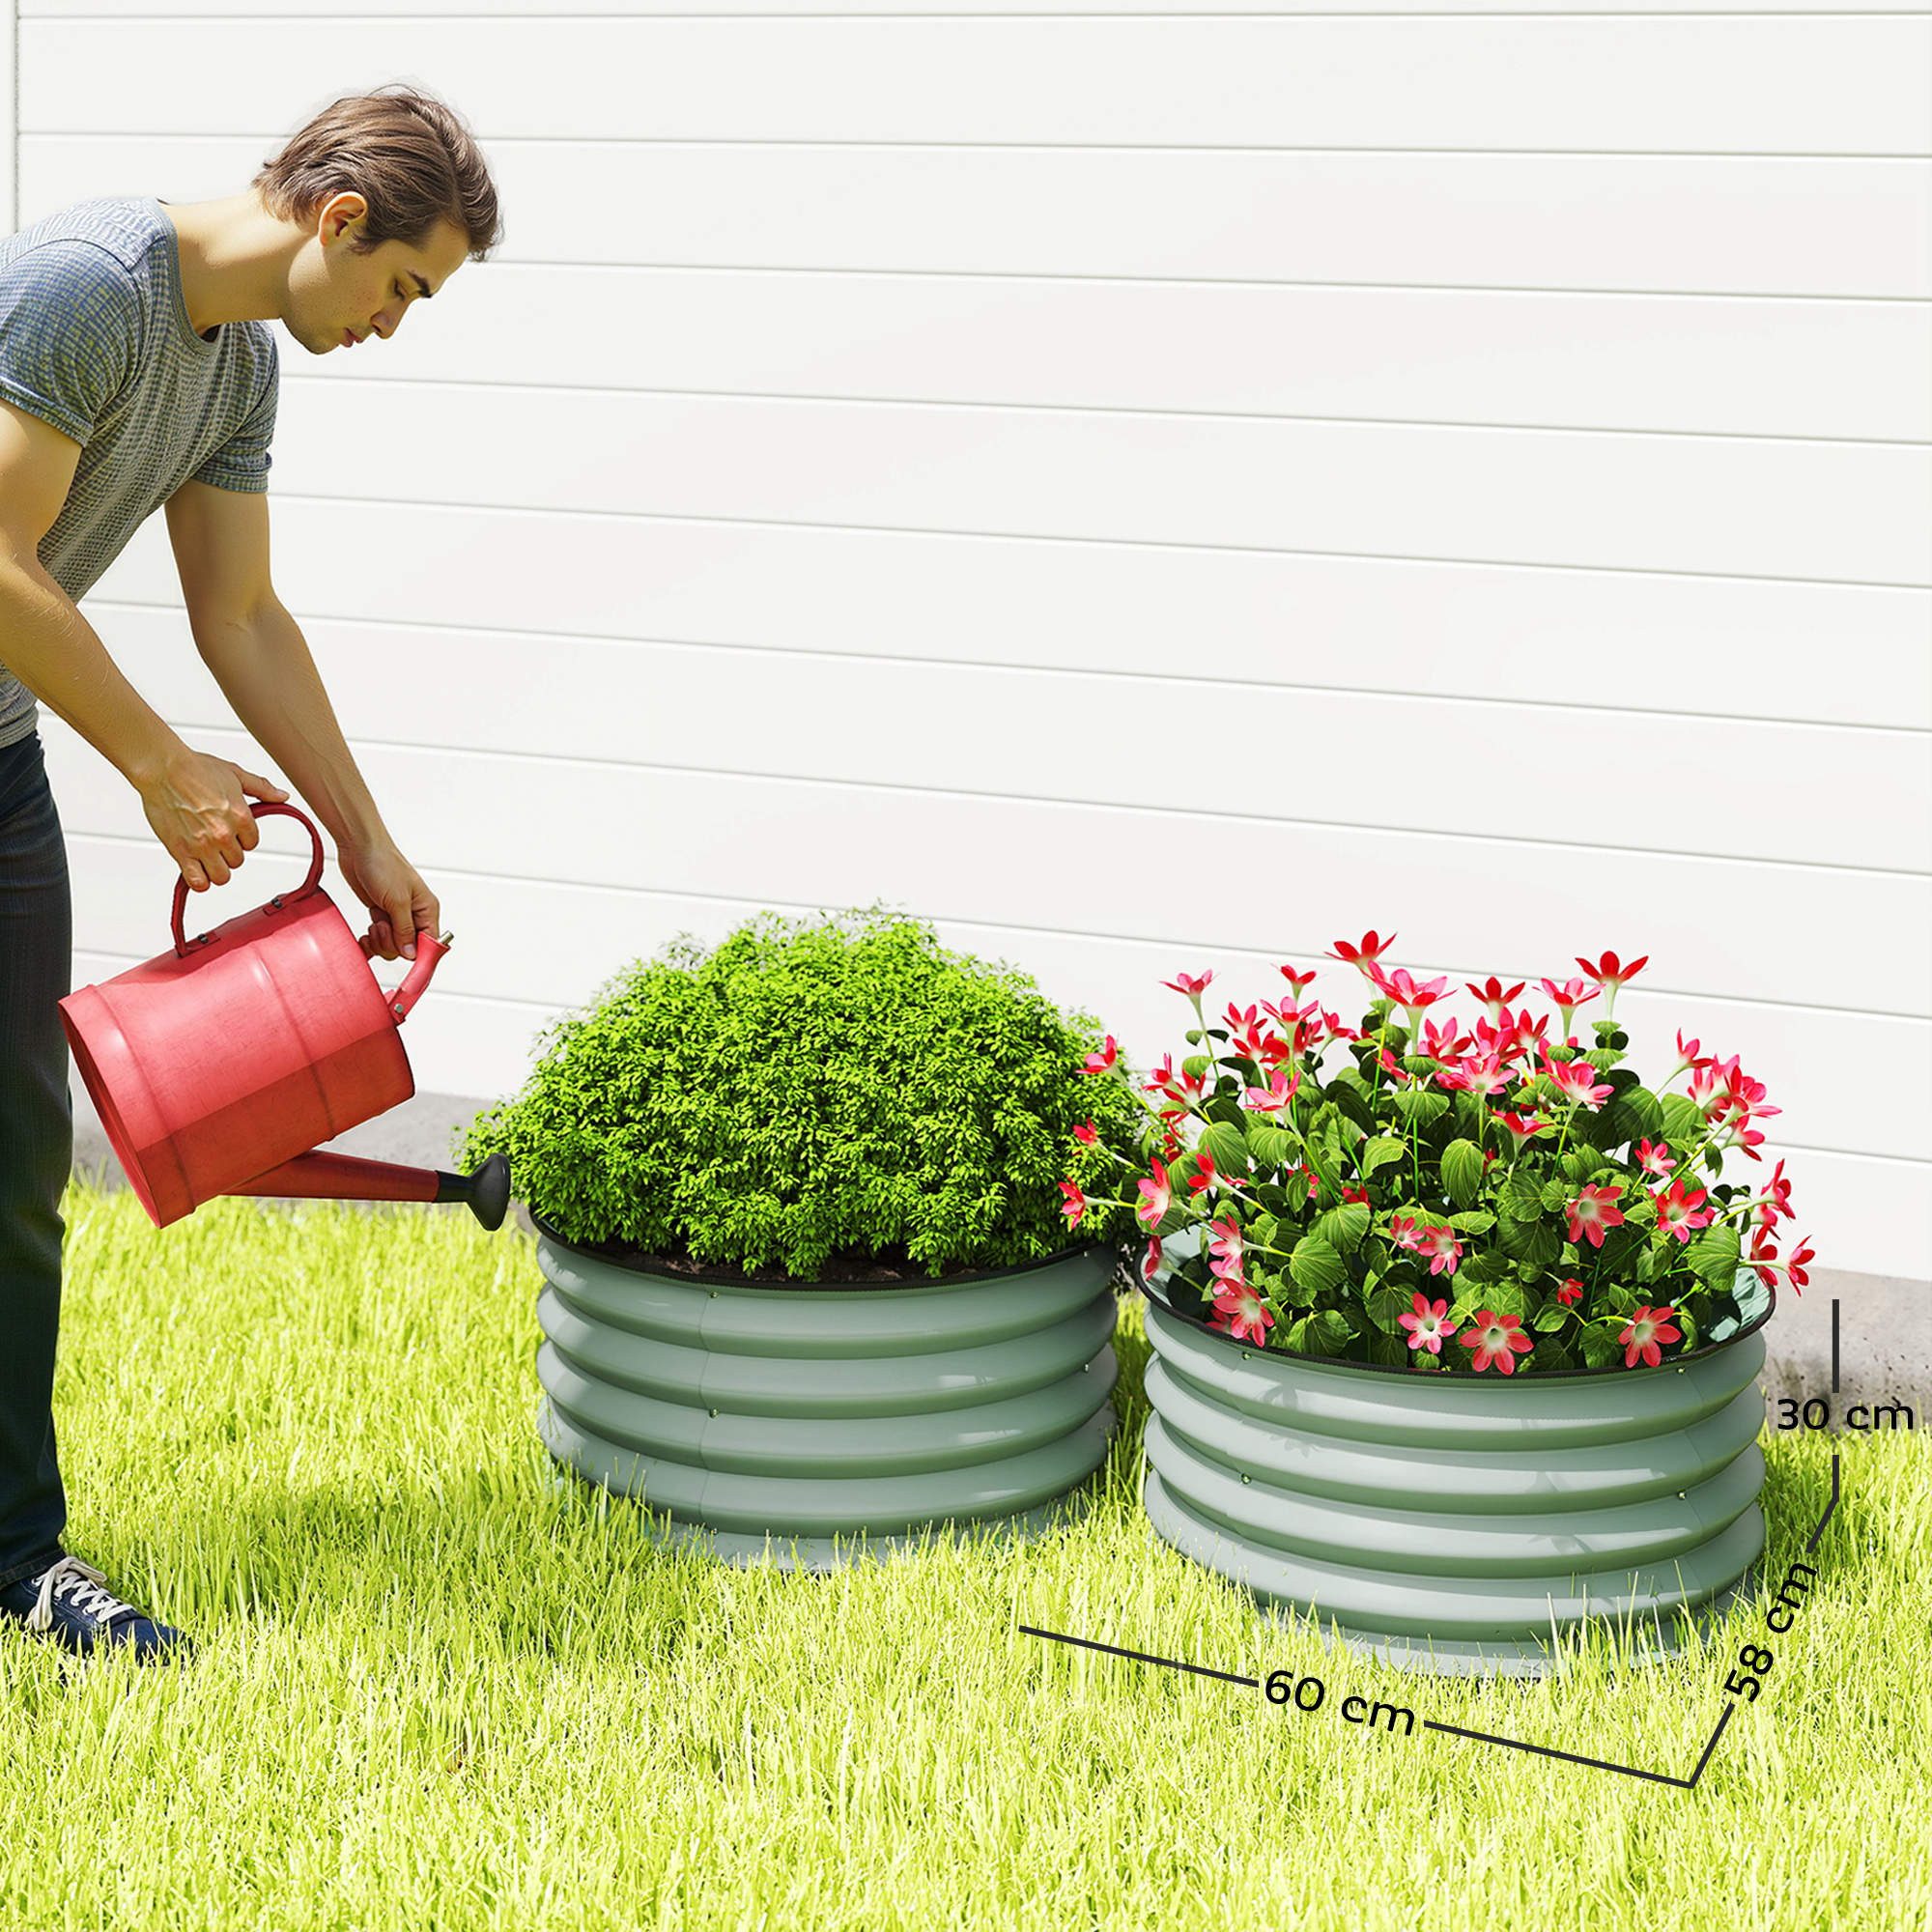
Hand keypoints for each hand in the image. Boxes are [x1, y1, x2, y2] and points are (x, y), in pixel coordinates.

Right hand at [137, 748, 288, 890]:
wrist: (163, 769)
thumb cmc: (195, 769)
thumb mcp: (236, 775)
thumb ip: (262, 788)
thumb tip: (283, 797)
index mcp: (241, 817)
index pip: (252, 844)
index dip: (242, 838)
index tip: (231, 830)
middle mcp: (223, 834)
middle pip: (237, 861)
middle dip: (228, 852)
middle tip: (215, 839)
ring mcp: (202, 845)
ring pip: (221, 876)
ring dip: (215, 868)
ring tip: (206, 856)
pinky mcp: (180, 851)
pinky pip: (197, 882)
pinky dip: (199, 881)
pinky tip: (196, 870)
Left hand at [336, 834, 440, 961]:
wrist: (359, 847)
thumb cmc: (383, 864)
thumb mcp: (397, 900)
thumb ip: (405, 930)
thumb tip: (412, 954)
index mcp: (427, 910)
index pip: (430, 943)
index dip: (420, 955)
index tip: (405, 960)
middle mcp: (414, 915)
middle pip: (408, 948)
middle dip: (392, 943)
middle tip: (382, 926)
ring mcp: (396, 916)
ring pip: (392, 945)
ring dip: (380, 940)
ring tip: (375, 923)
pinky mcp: (380, 914)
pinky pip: (379, 938)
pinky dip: (371, 941)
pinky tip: (366, 935)